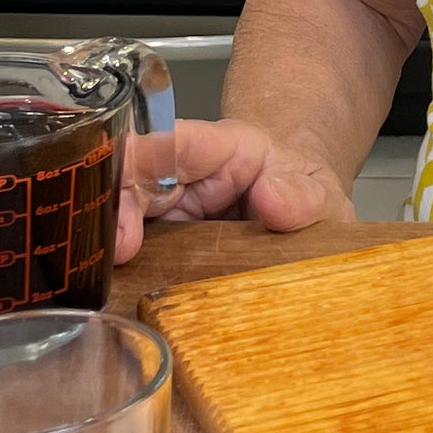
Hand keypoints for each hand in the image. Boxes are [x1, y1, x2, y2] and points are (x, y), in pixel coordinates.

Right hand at [114, 115, 355, 264]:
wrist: (299, 214)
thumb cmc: (302, 191)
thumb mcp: (320, 193)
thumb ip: (303, 196)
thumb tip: (272, 199)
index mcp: (218, 147)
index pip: (169, 142)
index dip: (138, 164)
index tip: (128, 208)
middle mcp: (181, 173)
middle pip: (130, 179)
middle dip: (115, 214)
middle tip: (121, 255)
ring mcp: (165, 208)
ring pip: (120, 214)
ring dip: (111, 243)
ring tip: (114, 276)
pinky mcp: (159, 242)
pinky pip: (131, 250)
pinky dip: (122, 268)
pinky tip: (117, 289)